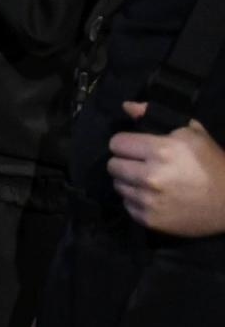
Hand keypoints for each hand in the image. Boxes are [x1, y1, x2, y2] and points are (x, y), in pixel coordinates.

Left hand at [107, 101, 224, 236]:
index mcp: (161, 150)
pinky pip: (127, 205)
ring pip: (117, 185)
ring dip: (128, 182)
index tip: (135, 147)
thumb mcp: (191, 132)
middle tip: (140, 164)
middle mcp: (150, 176)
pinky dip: (136, 200)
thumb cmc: (212, 163)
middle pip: (112, 165)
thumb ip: (154, 115)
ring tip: (146, 181)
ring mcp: (149, 200)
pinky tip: (152, 196)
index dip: (125, 143)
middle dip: (124, 162)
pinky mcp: (149, 220)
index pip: (116, 143)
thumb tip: (126, 106)